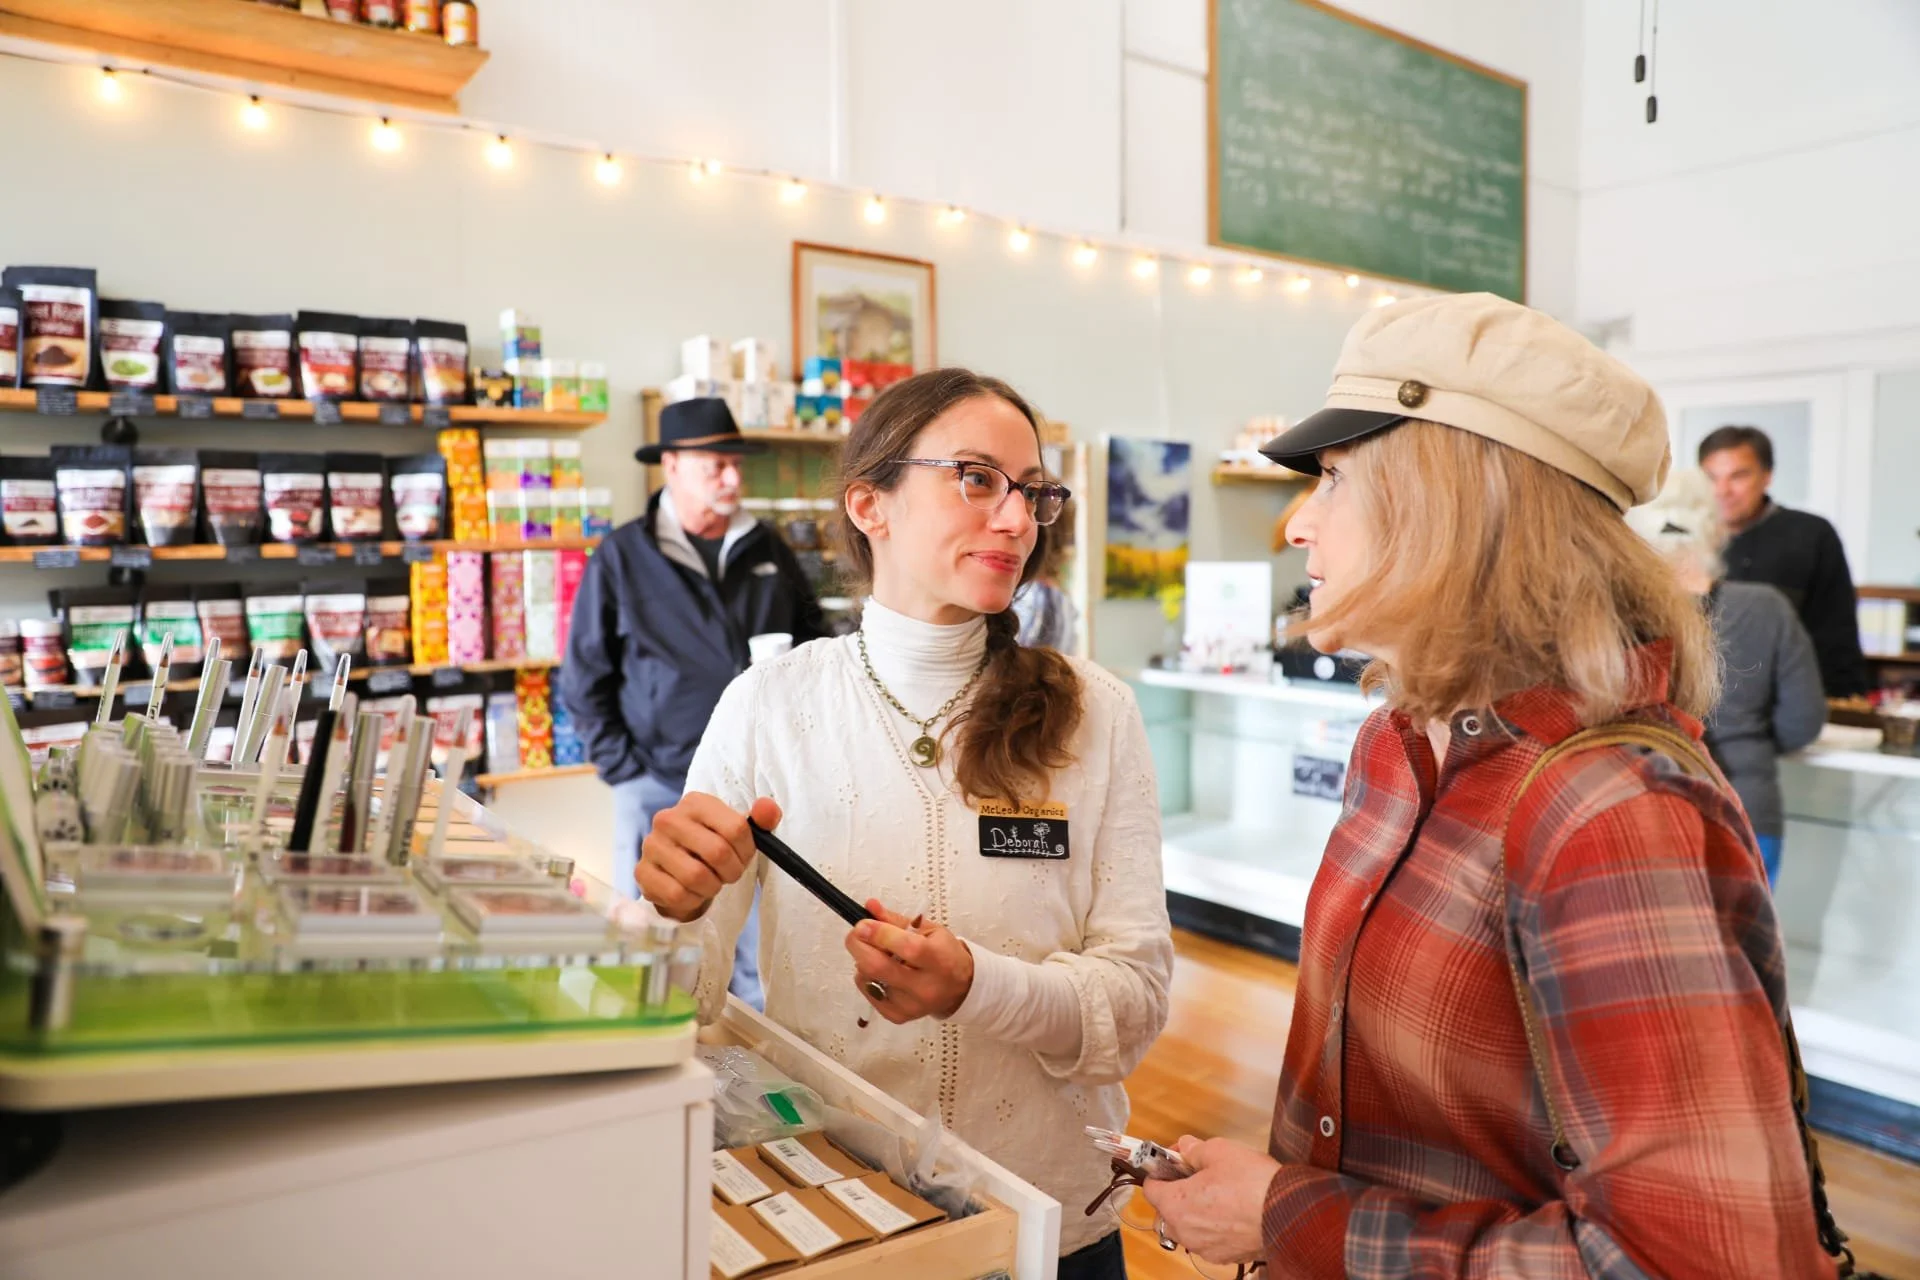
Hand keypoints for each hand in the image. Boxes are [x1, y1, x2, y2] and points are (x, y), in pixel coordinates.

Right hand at [637, 794, 780, 921]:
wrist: (676, 872)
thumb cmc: (711, 848)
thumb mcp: (737, 832)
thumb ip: (759, 820)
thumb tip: (769, 809)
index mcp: (696, 802)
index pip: (736, 828)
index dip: (746, 851)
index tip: (742, 857)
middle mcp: (669, 818)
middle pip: (717, 852)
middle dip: (731, 872)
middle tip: (727, 875)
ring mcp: (651, 845)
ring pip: (696, 876)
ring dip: (711, 888)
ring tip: (710, 883)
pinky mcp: (642, 872)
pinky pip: (677, 894)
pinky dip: (692, 900)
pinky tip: (692, 893)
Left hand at [844, 899, 974, 1022]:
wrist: (960, 988)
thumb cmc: (944, 953)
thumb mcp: (929, 929)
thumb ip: (896, 919)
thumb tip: (869, 906)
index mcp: (938, 960)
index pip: (907, 948)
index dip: (880, 934)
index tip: (863, 924)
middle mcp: (925, 987)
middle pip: (879, 967)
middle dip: (859, 946)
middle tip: (856, 934)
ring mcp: (911, 1005)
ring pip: (869, 980)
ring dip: (863, 961)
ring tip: (876, 954)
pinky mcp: (898, 1016)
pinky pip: (869, 994)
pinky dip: (866, 978)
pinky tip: (878, 972)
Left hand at [1139, 1136, 1279, 1266]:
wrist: (1288, 1212)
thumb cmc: (1253, 1183)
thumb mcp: (1219, 1150)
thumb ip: (1195, 1149)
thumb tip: (1186, 1147)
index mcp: (1176, 1205)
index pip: (1150, 1189)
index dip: (1160, 1171)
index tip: (1173, 1162)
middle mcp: (1185, 1231)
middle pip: (1164, 1213)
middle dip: (1174, 1194)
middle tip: (1193, 1176)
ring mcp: (1205, 1247)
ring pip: (1186, 1229)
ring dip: (1192, 1213)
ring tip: (1215, 1194)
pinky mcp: (1225, 1255)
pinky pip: (1207, 1240)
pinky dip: (1212, 1227)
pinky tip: (1229, 1211)